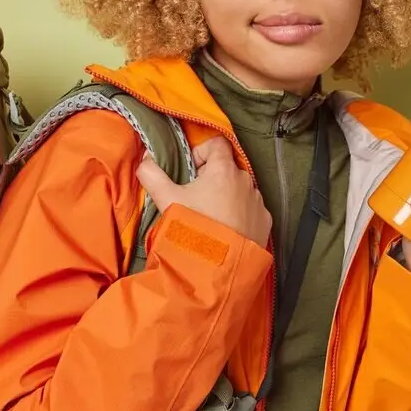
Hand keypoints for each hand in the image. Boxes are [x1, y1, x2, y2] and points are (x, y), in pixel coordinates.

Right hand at [136, 138, 271, 246]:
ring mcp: (258, 201)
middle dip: (211, 178)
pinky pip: (251, 209)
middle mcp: (246, 180)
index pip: (216, 144)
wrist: (218, 266)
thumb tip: (145, 159)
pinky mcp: (265, 221)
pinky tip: (225, 229)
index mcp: (224, 169)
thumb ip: (151, 174)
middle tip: (195, 198)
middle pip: (227, 168)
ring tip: (210, 217)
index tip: (190, 171)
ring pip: (240, 189)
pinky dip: (239, 214)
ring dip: (226, 196)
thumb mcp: (166, 199)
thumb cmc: (194, 227)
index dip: (201, 152)